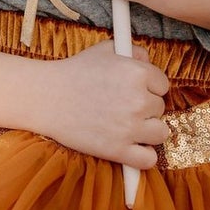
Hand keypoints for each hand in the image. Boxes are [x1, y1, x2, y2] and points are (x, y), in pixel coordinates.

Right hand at [28, 39, 168, 169]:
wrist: (46, 97)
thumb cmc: (74, 72)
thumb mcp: (105, 50)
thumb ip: (133, 51)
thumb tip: (148, 61)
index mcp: (138, 73)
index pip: (163, 85)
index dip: (150, 88)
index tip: (134, 91)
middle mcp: (139, 100)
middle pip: (160, 108)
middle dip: (145, 108)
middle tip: (122, 107)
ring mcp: (130, 127)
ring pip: (160, 133)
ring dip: (148, 131)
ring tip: (128, 126)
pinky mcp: (118, 150)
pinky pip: (149, 159)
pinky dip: (142, 156)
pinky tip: (130, 146)